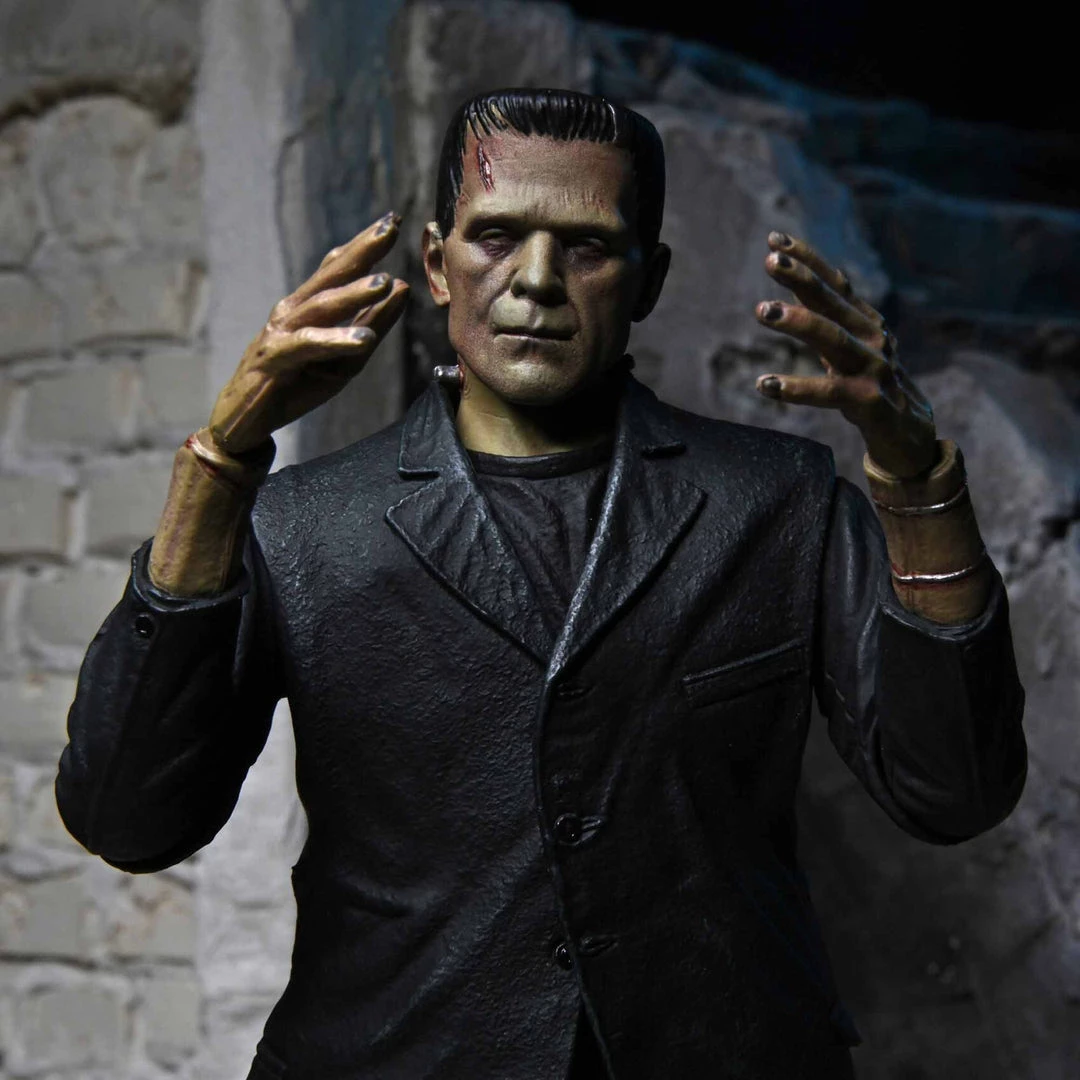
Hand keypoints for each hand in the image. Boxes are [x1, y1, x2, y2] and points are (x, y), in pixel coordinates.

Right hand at [208, 212, 409, 454]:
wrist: (245, 421)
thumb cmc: (295, 385)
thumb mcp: (345, 357)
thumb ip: (373, 324)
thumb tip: (401, 287)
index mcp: (307, 307)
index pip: (337, 268)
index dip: (363, 245)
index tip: (393, 220)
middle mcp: (292, 311)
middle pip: (329, 275)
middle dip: (360, 251)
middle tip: (390, 227)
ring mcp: (280, 332)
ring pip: (320, 306)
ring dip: (352, 294)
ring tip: (385, 282)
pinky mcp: (274, 359)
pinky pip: (308, 346)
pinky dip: (335, 341)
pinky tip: (363, 338)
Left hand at [753, 232, 936, 478]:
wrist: (909, 437)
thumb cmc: (870, 388)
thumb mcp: (847, 350)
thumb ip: (823, 322)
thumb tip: (790, 292)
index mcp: (866, 322)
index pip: (836, 283)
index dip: (808, 259)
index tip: (775, 239)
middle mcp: (874, 338)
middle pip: (834, 302)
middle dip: (802, 278)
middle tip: (771, 261)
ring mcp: (875, 368)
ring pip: (833, 338)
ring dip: (798, 321)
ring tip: (761, 310)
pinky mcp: (870, 401)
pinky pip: (830, 391)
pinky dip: (797, 387)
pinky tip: (765, 384)